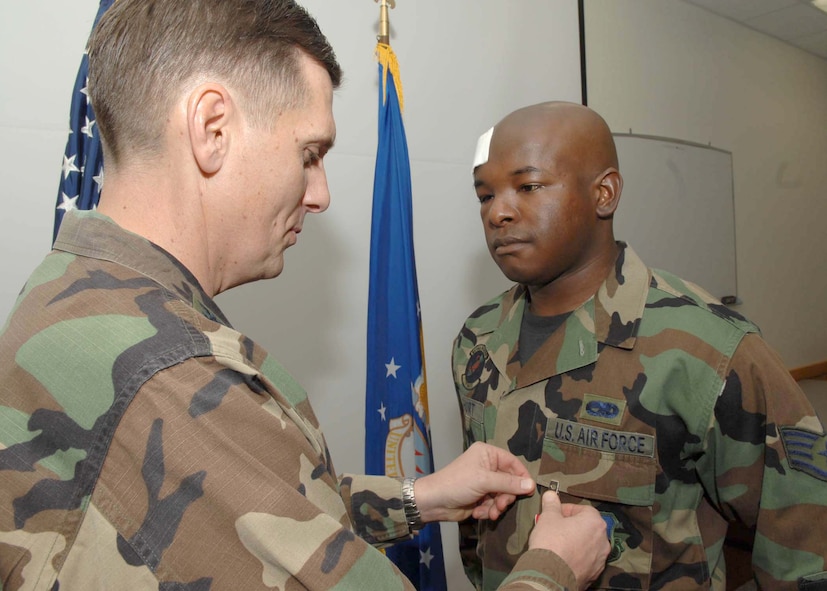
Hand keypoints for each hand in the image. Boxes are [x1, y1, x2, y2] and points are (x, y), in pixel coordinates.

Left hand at [413, 442, 534, 522]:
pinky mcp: (480, 497)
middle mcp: (487, 465)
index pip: (513, 463)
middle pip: (510, 482)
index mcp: (488, 453)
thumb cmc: (457, 483)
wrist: (435, 502)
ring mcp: (484, 482)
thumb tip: (531, 485)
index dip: (522, 477)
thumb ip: (509, 483)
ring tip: (490, 513)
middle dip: (505, 496)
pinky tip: (478, 513)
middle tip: (501, 505)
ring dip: (497, 506)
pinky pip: (493, 504)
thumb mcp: (484, 481)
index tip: (529, 491)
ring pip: (502, 495)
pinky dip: (488, 510)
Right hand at [529, 491, 609, 589]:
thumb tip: (551, 495)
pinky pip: (586, 560)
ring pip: (588, 544)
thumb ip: (551, 504)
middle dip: (572, 526)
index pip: (583, 509)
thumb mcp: (548, 517)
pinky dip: (577, 557)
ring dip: (576, 541)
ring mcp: (600, 559)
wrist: (550, 575)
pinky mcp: (594, 573)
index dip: (567, 510)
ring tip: (558, 544)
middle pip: (587, 527)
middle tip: (556, 528)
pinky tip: (563, 558)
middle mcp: (603, 540)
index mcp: (595, 522)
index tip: (555, 514)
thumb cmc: (551, 543)